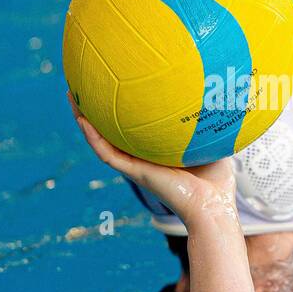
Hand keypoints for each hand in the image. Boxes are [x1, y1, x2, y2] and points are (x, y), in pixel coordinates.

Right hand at [68, 93, 236, 228]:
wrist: (213, 206)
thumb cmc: (216, 181)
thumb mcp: (214, 141)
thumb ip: (210, 120)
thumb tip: (219, 91)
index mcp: (157, 150)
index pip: (133, 126)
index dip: (121, 108)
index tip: (113, 84)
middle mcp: (142, 156)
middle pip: (111, 130)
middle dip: (96, 109)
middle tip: (84, 85)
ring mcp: (135, 165)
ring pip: (101, 140)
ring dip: (84, 119)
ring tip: (73, 96)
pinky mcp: (135, 173)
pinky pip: (107, 154)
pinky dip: (93, 137)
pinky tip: (83, 120)